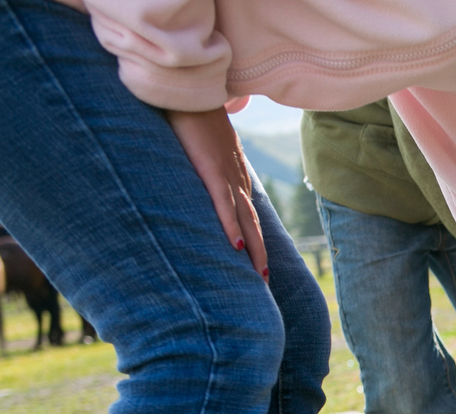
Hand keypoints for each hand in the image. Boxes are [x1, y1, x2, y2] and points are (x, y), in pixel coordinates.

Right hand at [165, 108, 266, 277]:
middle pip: (252, 223)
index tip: (257, 262)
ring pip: (244, 219)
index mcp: (232, 174)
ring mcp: (226, 175)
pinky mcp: (211, 170)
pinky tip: (237, 247)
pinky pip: (223, 204)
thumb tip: (195, 174)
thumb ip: (201, 162)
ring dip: (253, 249)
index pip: (247, 212)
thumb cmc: (192, 114)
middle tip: (265, 282)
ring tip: (259, 275)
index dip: (254, 238)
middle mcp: (235, 179)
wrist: (191, 90)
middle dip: (260, 253)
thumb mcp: (200, 145)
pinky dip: (231, 227)